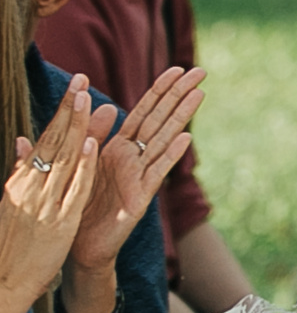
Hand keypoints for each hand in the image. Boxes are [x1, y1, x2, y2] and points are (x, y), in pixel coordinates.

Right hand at [0, 82, 102, 312]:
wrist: (1, 280)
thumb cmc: (8, 242)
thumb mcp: (11, 200)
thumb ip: (21, 171)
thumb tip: (22, 141)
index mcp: (21, 181)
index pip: (44, 140)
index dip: (60, 114)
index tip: (75, 88)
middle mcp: (31, 186)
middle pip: (54, 142)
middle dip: (69, 110)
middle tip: (82, 80)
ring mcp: (45, 202)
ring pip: (64, 158)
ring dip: (78, 127)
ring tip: (88, 99)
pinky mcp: (59, 221)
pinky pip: (73, 189)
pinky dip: (81, 166)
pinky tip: (91, 145)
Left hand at [70, 65, 204, 274]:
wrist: (79, 243)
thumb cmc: (80, 205)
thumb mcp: (82, 163)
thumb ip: (93, 135)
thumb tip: (108, 106)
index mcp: (118, 147)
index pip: (142, 112)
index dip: (159, 90)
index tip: (176, 69)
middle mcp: (133, 157)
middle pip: (160, 119)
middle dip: (179, 94)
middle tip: (201, 71)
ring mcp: (140, 175)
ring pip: (163, 139)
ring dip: (181, 116)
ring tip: (199, 94)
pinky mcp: (140, 196)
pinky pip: (156, 172)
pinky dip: (170, 155)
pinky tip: (185, 139)